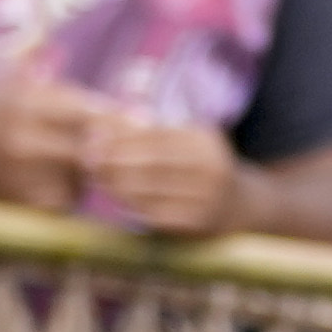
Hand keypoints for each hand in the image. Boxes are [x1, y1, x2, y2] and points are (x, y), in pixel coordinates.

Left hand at [73, 110, 240, 231]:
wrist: (243, 207)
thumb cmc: (201, 169)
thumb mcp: (188, 141)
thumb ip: (155, 128)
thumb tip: (116, 107)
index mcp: (204, 140)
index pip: (154, 135)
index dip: (120, 136)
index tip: (93, 138)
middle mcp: (210, 166)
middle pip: (150, 161)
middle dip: (115, 160)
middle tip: (89, 160)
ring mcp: (207, 196)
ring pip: (150, 189)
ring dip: (119, 184)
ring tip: (98, 179)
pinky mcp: (199, 223)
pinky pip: (157, 214)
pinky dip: (134, 206)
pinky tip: (118, 200)